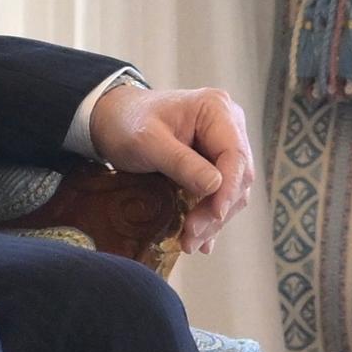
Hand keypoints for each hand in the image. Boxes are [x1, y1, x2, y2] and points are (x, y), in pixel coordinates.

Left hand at [90, 79, 258, 250]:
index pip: (235, 154)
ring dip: (214, 219)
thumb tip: (215, 186)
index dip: (228, 188)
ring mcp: (223, 144)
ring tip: (189, 242)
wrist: (114, 120)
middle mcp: (228, 125)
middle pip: (238, 175)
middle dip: (218, 210)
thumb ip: (181, 162)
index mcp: (215, 110)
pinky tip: (203, 240)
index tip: (213, 215)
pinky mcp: (215, 162)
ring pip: (233, 189)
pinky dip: (211, 216)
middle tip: (191, 236)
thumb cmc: (127, 123)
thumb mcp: (147, 141)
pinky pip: (221, 192)